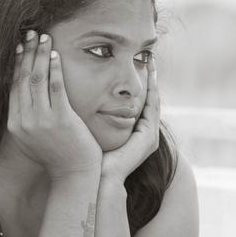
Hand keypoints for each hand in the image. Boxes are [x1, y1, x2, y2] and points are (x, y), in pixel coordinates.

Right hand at [8, 30, 102, 180]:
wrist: (74, 175)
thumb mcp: (32, 139)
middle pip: (22, 79)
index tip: (20, 46)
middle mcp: (24, 121)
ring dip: (40, 55)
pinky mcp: (61, 120)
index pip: (12, 86)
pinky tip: (56, 55)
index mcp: (15, 125)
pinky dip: (54, 69)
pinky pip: (56, 88)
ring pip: (37, 79)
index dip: (16, 63)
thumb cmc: (56, 155)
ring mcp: (42, 121)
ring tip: (44, 37)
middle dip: (27, 52)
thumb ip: (25, 118)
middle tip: (30, 33)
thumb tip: (22, 95)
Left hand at [101, 58, 159, 184]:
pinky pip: (153, 108)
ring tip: (152, 62)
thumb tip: (81, 98)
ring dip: (154, 81)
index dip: (140, 84)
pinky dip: (152, 91)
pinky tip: (150, 76)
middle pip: (150, 99)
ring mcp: (150, 136)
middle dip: (151, 78)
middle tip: (149, 57)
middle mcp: (146, 134)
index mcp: (134, 133)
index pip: (139, 102)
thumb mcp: (94, 131)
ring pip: (154, 101)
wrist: (98, 179)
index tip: (136, 65)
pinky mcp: (149, 138)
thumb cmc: (91, 158)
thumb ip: (95, 117)